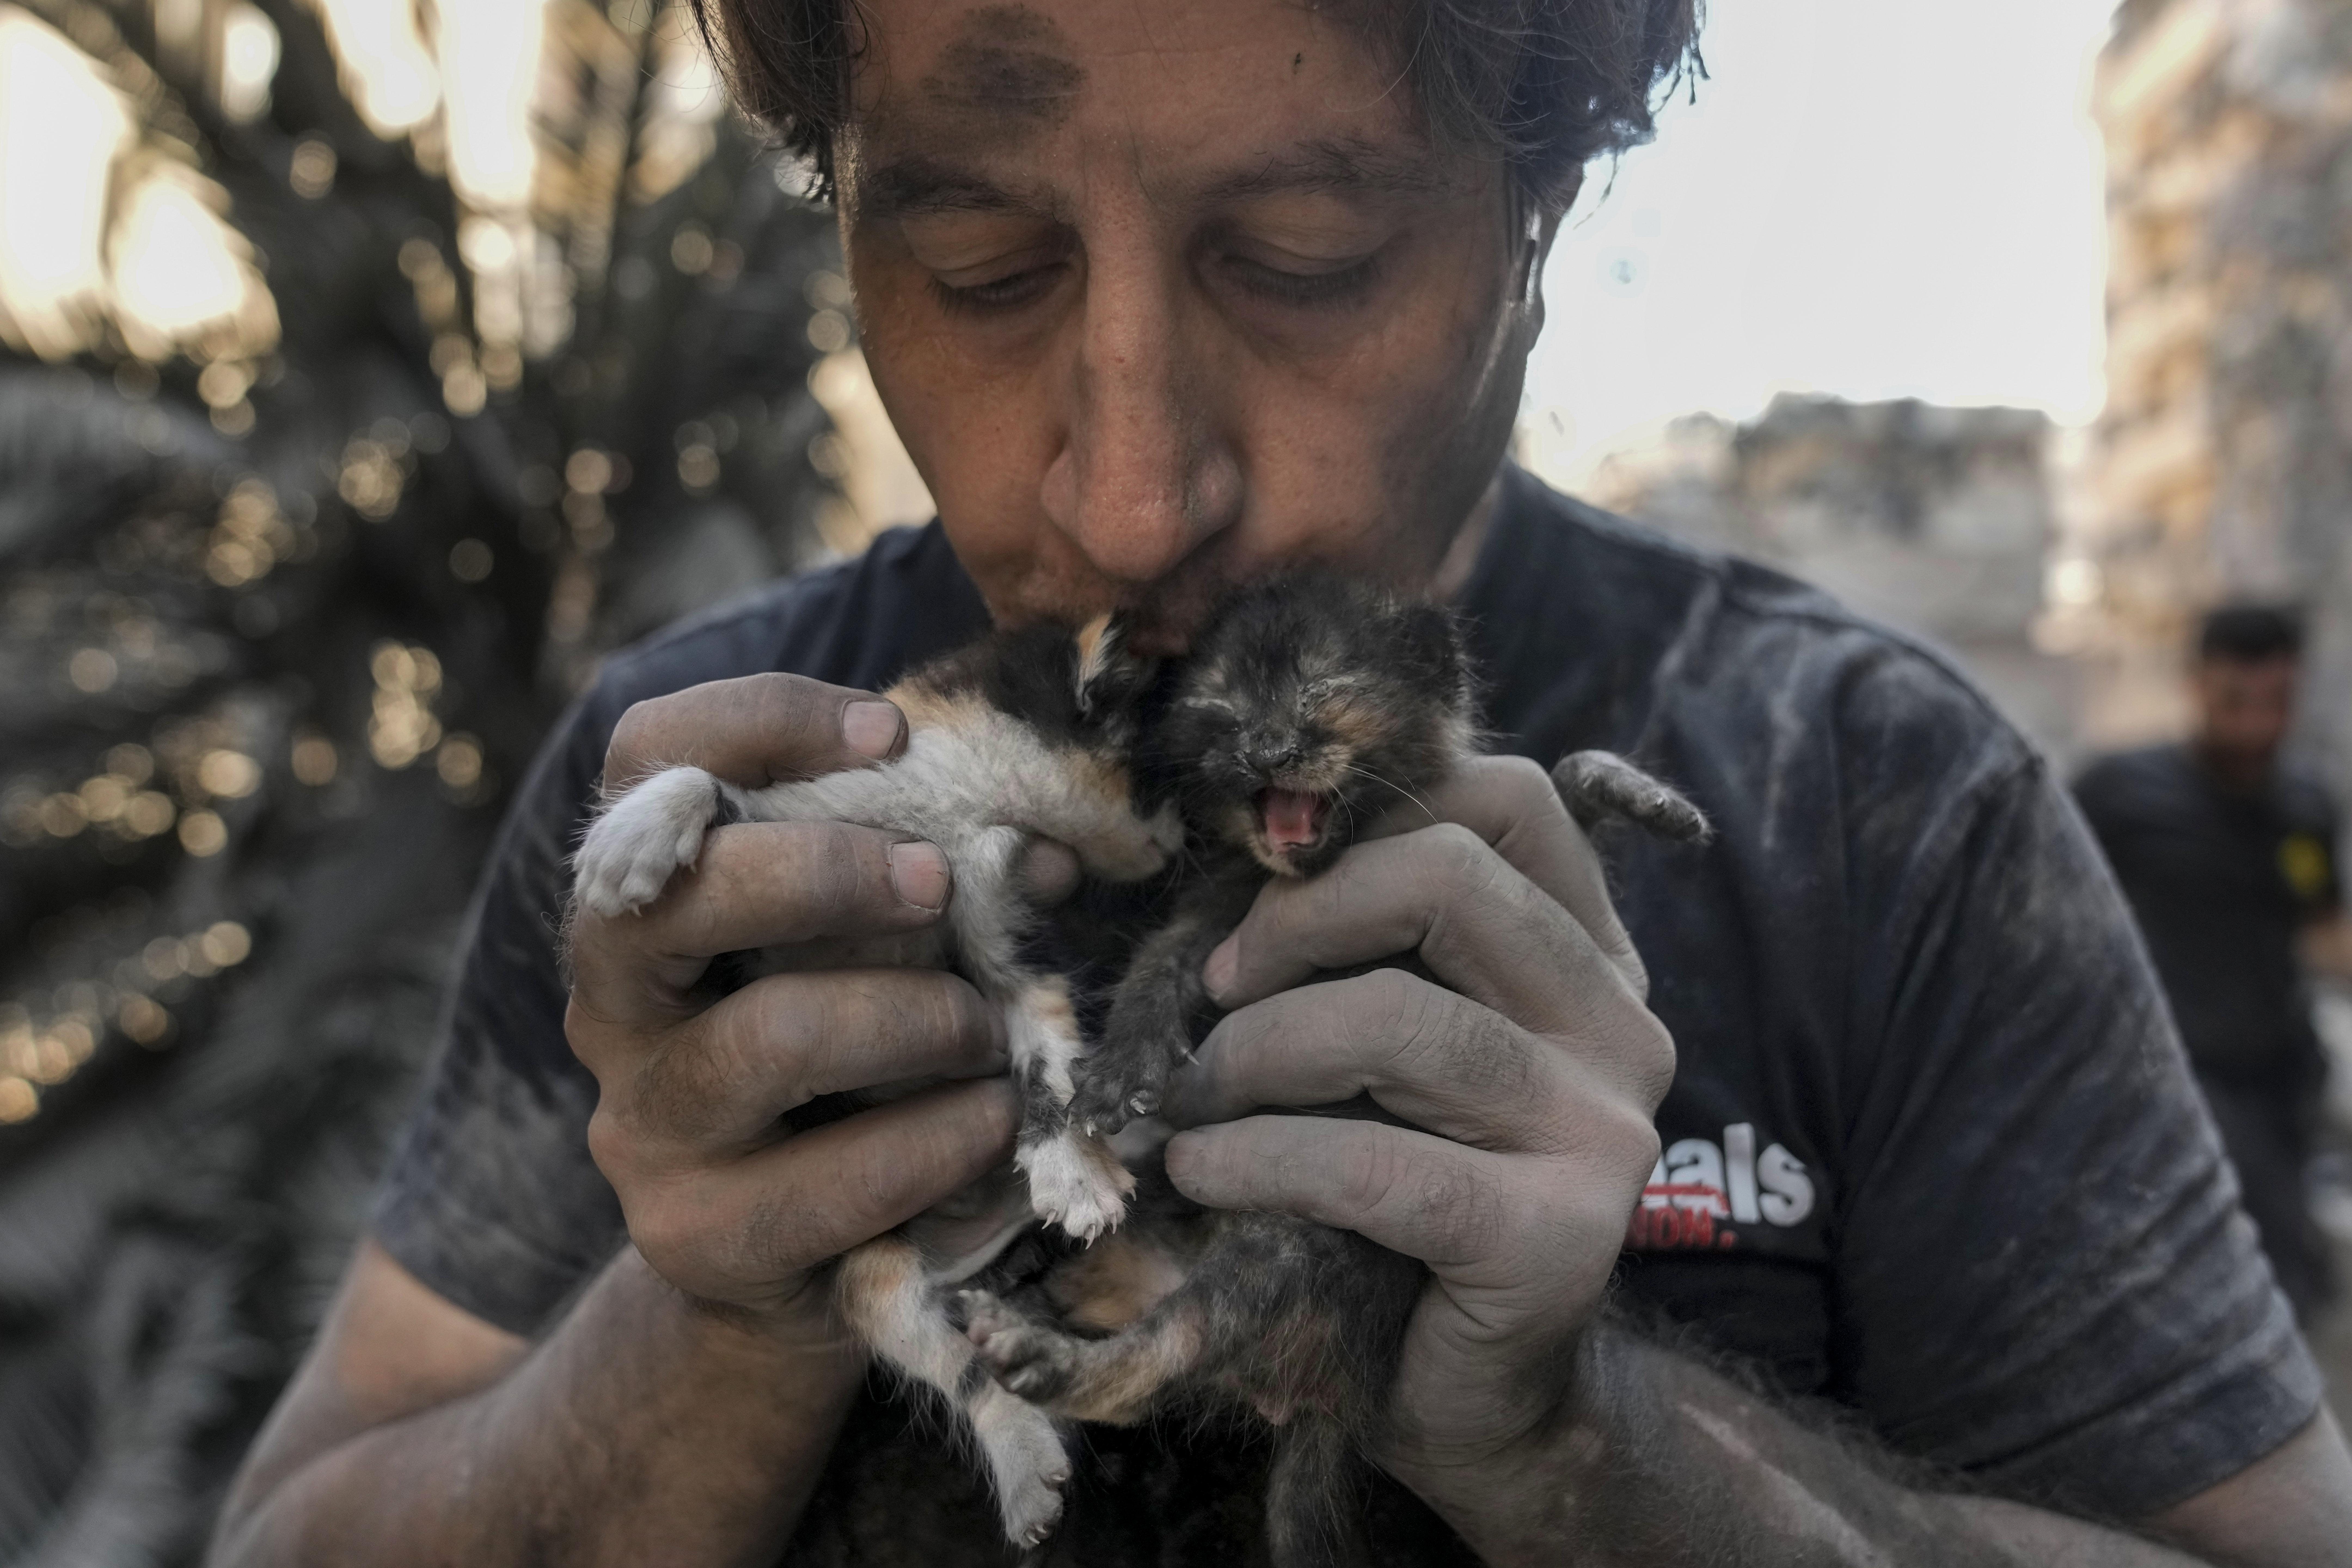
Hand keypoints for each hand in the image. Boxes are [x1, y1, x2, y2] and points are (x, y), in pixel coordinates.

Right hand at [565, 674, 1021, 1338]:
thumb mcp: (879, 949)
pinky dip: (937, 1141)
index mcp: (647, 897)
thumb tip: (1043, 855)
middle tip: (937, 883)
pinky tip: (991, 1124)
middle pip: (668, 897)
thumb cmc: (852, 1061)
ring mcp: (644, 1125)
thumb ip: (936, 879)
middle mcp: (615, 1004)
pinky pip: (829, 1180)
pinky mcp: (695, 1236)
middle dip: (820, 871)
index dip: (757, 720)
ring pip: (766, 1040)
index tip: (889, 732)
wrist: (796, 1256)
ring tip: (985, 1031)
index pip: (645, 758)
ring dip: (910, 1020)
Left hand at [1160, 754, 1671, 1488]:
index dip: (1373, 813)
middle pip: (1450, 878)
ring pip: (1402, 1021)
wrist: (1478, 1395)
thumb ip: (1370, 950)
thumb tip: (1241, 858)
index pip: (1509, 799)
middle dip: (1298, 918)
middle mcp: (1622, 1026)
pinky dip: (1264, 1159)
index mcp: (1593, 957)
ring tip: (1194, 1098)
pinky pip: (1379, 1165)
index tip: (1265, 882)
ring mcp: (1604, 1132)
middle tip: (1214, 990)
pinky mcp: (1560, 1237)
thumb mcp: (1396, 1047)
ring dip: (1259, 1051)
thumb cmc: (1408, 1198)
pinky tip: (1203, 1173)